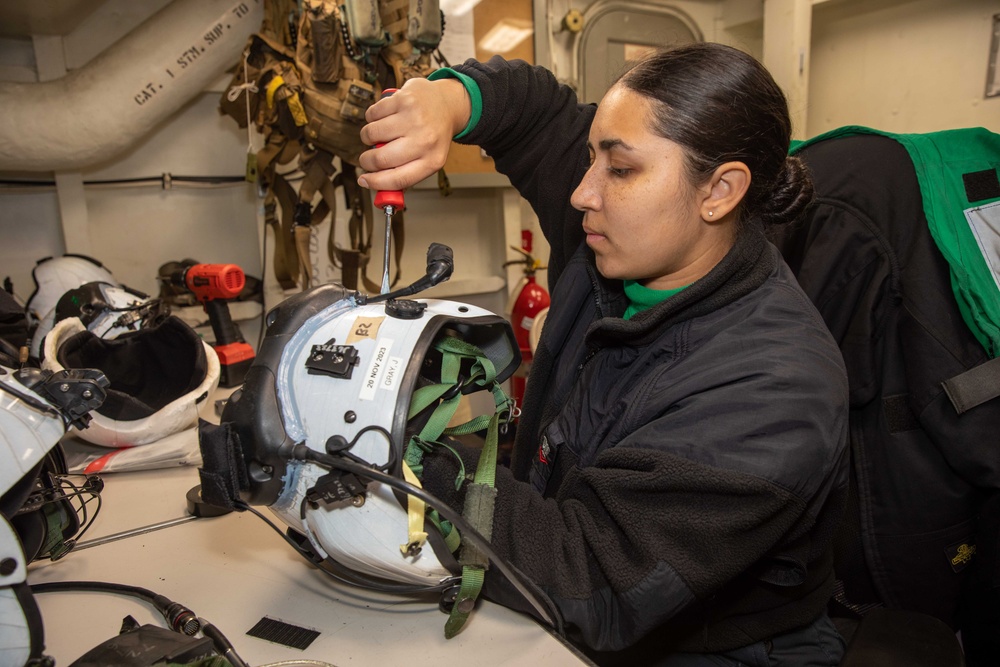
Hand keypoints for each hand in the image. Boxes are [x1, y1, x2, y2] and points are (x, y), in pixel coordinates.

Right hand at [357, 77, 470, 191]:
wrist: (446, 105)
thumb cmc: (432, 135)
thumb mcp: (427, 159)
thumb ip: (404, 174)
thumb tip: (375, 186)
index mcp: (432, 161)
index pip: (398, 179)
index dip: (376, 183)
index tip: (364, 181)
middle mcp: (425, 140)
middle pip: (381, 159)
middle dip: (367, 161)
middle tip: (368, 158)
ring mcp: (414, 118)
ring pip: (372, 134)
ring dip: (368, 136)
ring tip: (380, 134)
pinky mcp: (404, 99)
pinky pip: (372, 114)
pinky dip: (372, 117)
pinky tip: (385, 117)